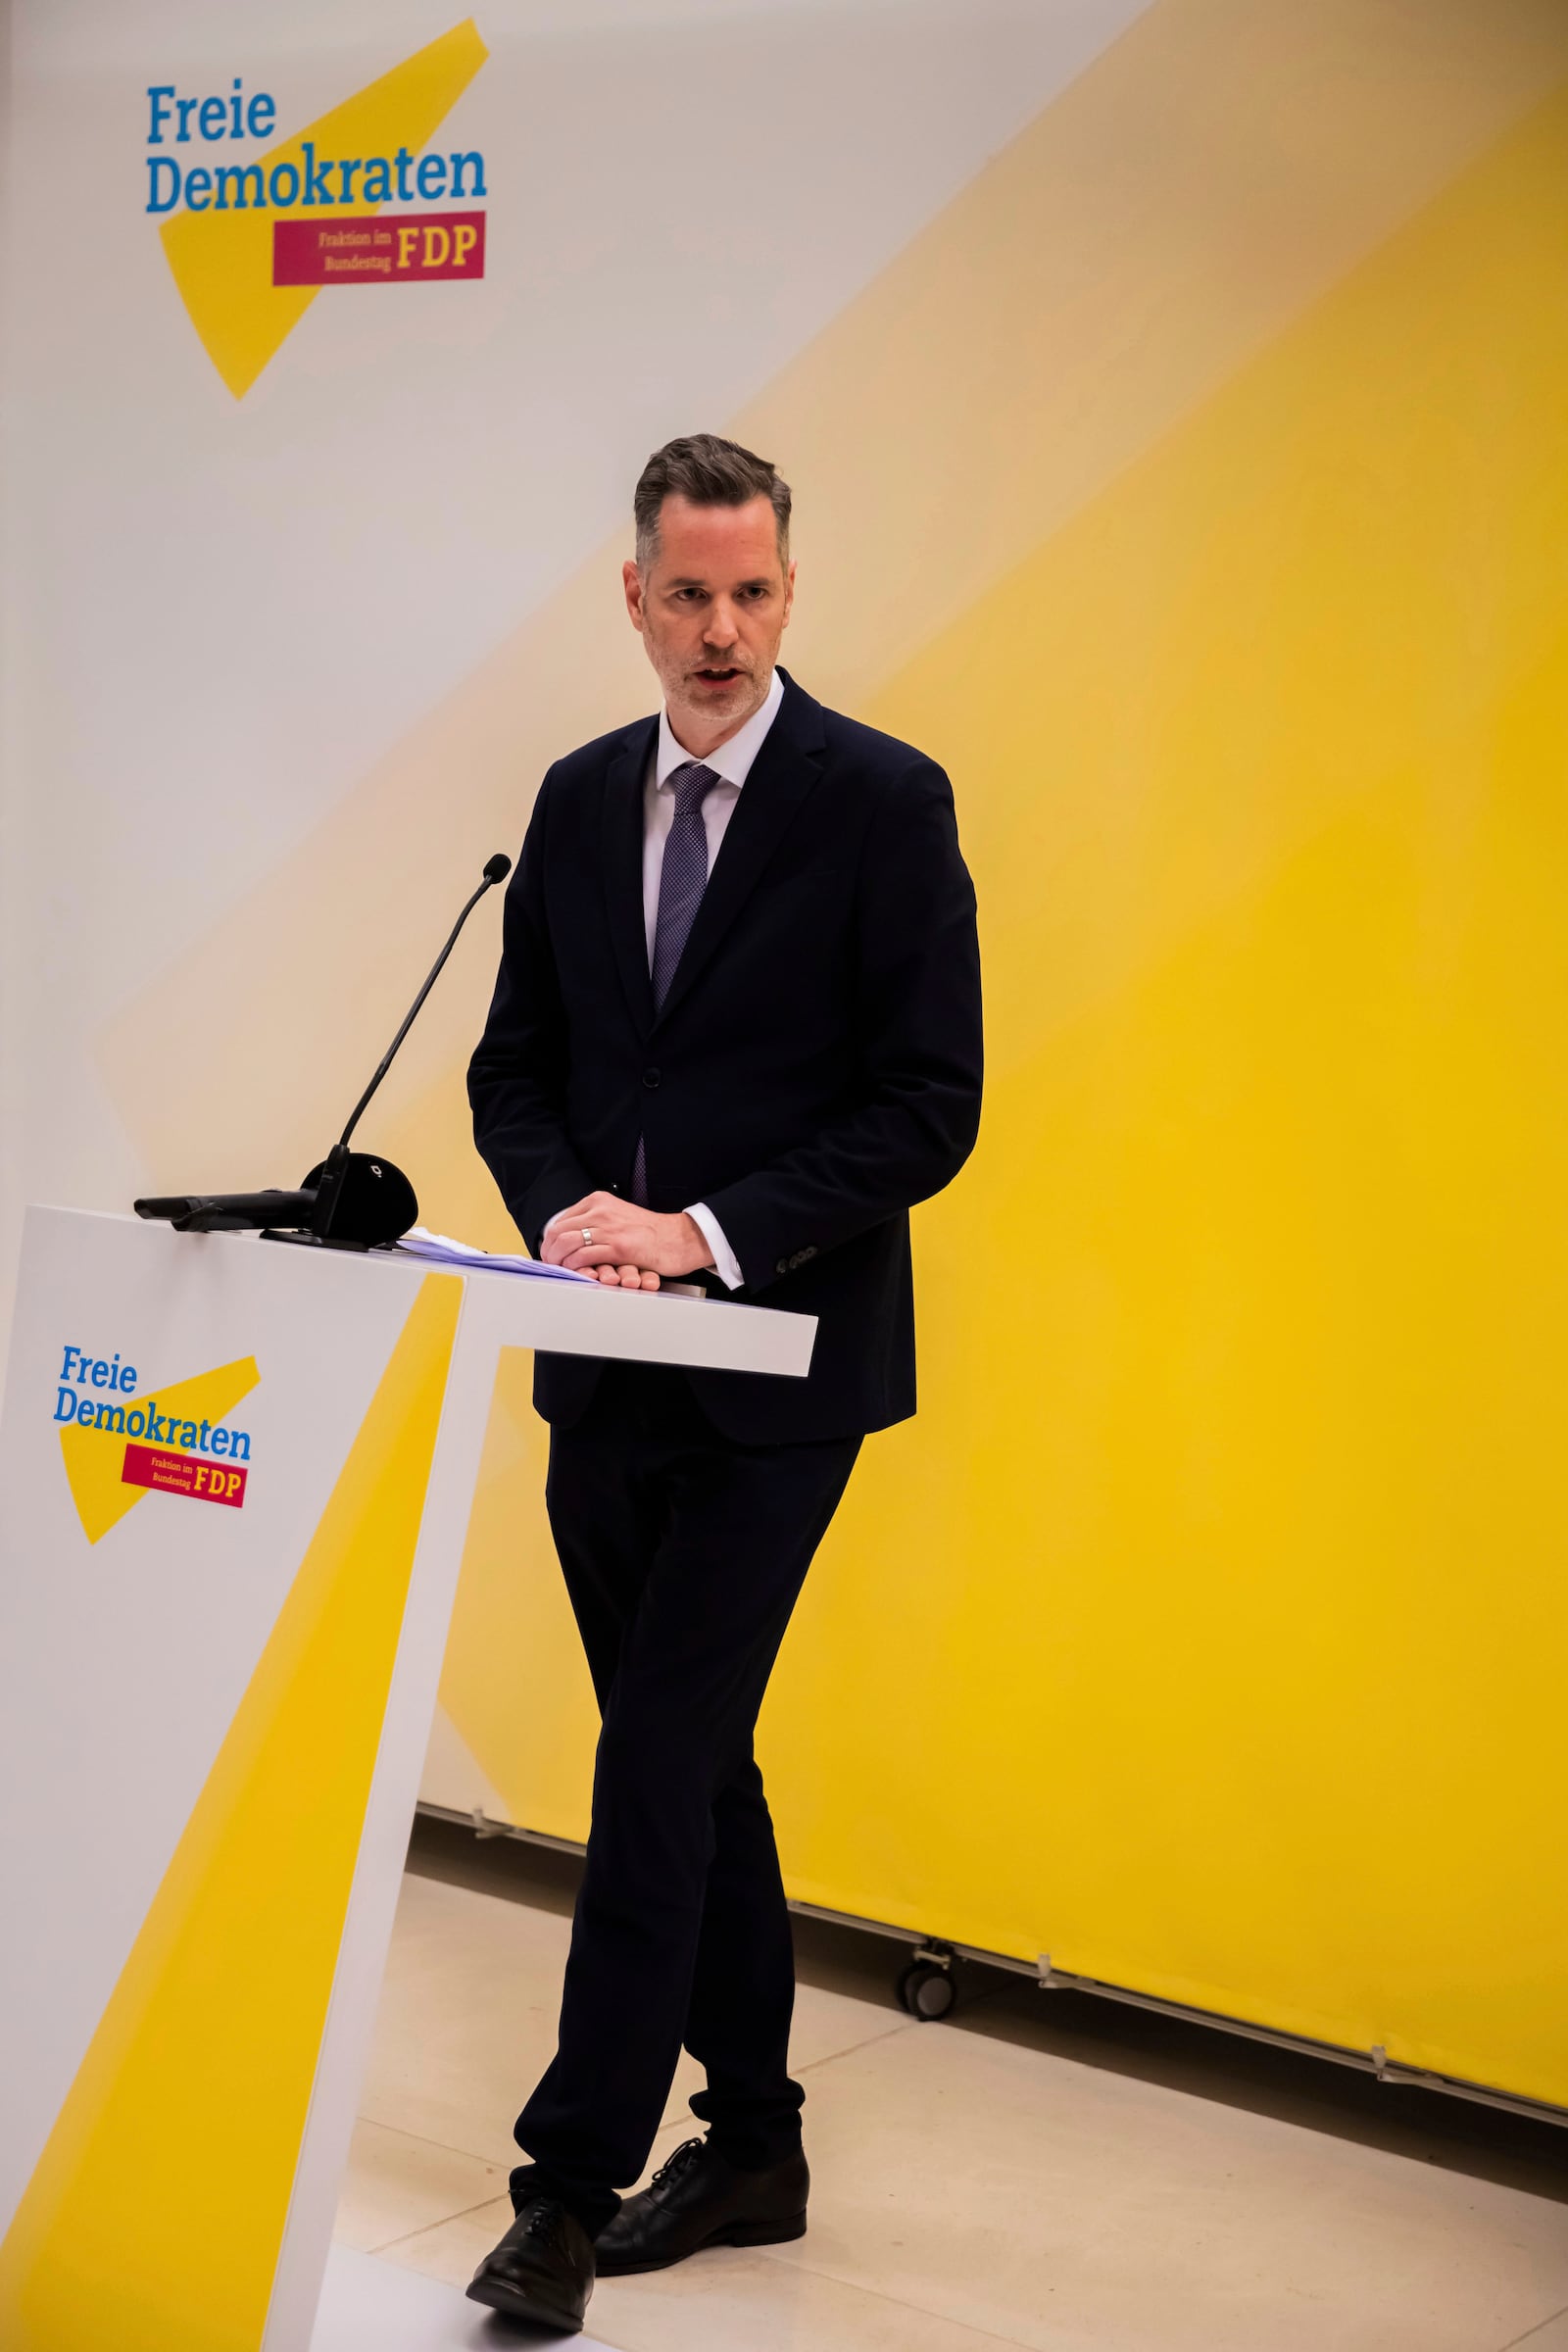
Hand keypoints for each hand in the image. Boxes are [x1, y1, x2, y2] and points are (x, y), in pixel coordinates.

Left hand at [542, 1193, 715, 1287]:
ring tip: (560, 1271)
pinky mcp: (619, 1247)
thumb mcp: (618, 1215)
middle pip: (559, 1232)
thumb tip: (571, 1236)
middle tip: (551, 1265)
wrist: (679, 1238)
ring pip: (568, 1244)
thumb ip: (596, 1221)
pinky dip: (574, 1267)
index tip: (551, 1253)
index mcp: (599, 1200)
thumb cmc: (651, 1232)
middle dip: (549, 1252)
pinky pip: (584, 1257)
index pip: (562, 1220)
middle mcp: (601, 1210)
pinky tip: (576, 1272)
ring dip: (558, 1261)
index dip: (551, 1240)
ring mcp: (610, 1228)